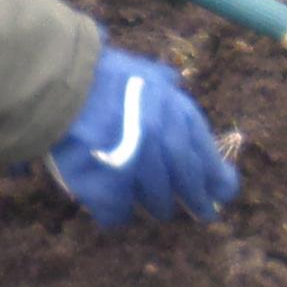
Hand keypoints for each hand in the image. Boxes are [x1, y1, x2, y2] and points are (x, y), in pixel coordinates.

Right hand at [45, 44, 240, 228]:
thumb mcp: (142, 71)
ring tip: (156, 207)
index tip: (225, 193)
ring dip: (157, 204)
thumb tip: (174, 82)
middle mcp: (163, 141)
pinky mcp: (107, 190)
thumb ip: (162, 83)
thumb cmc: (100, 77)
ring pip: (157, 201)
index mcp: (176, 112)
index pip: (204, 152)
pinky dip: (118, 215)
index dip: (216, 176)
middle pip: (186, 182)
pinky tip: (116, 210)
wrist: (61, 87)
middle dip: (197, 200)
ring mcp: (136, 168)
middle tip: (205, 215)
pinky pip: (119, 215)